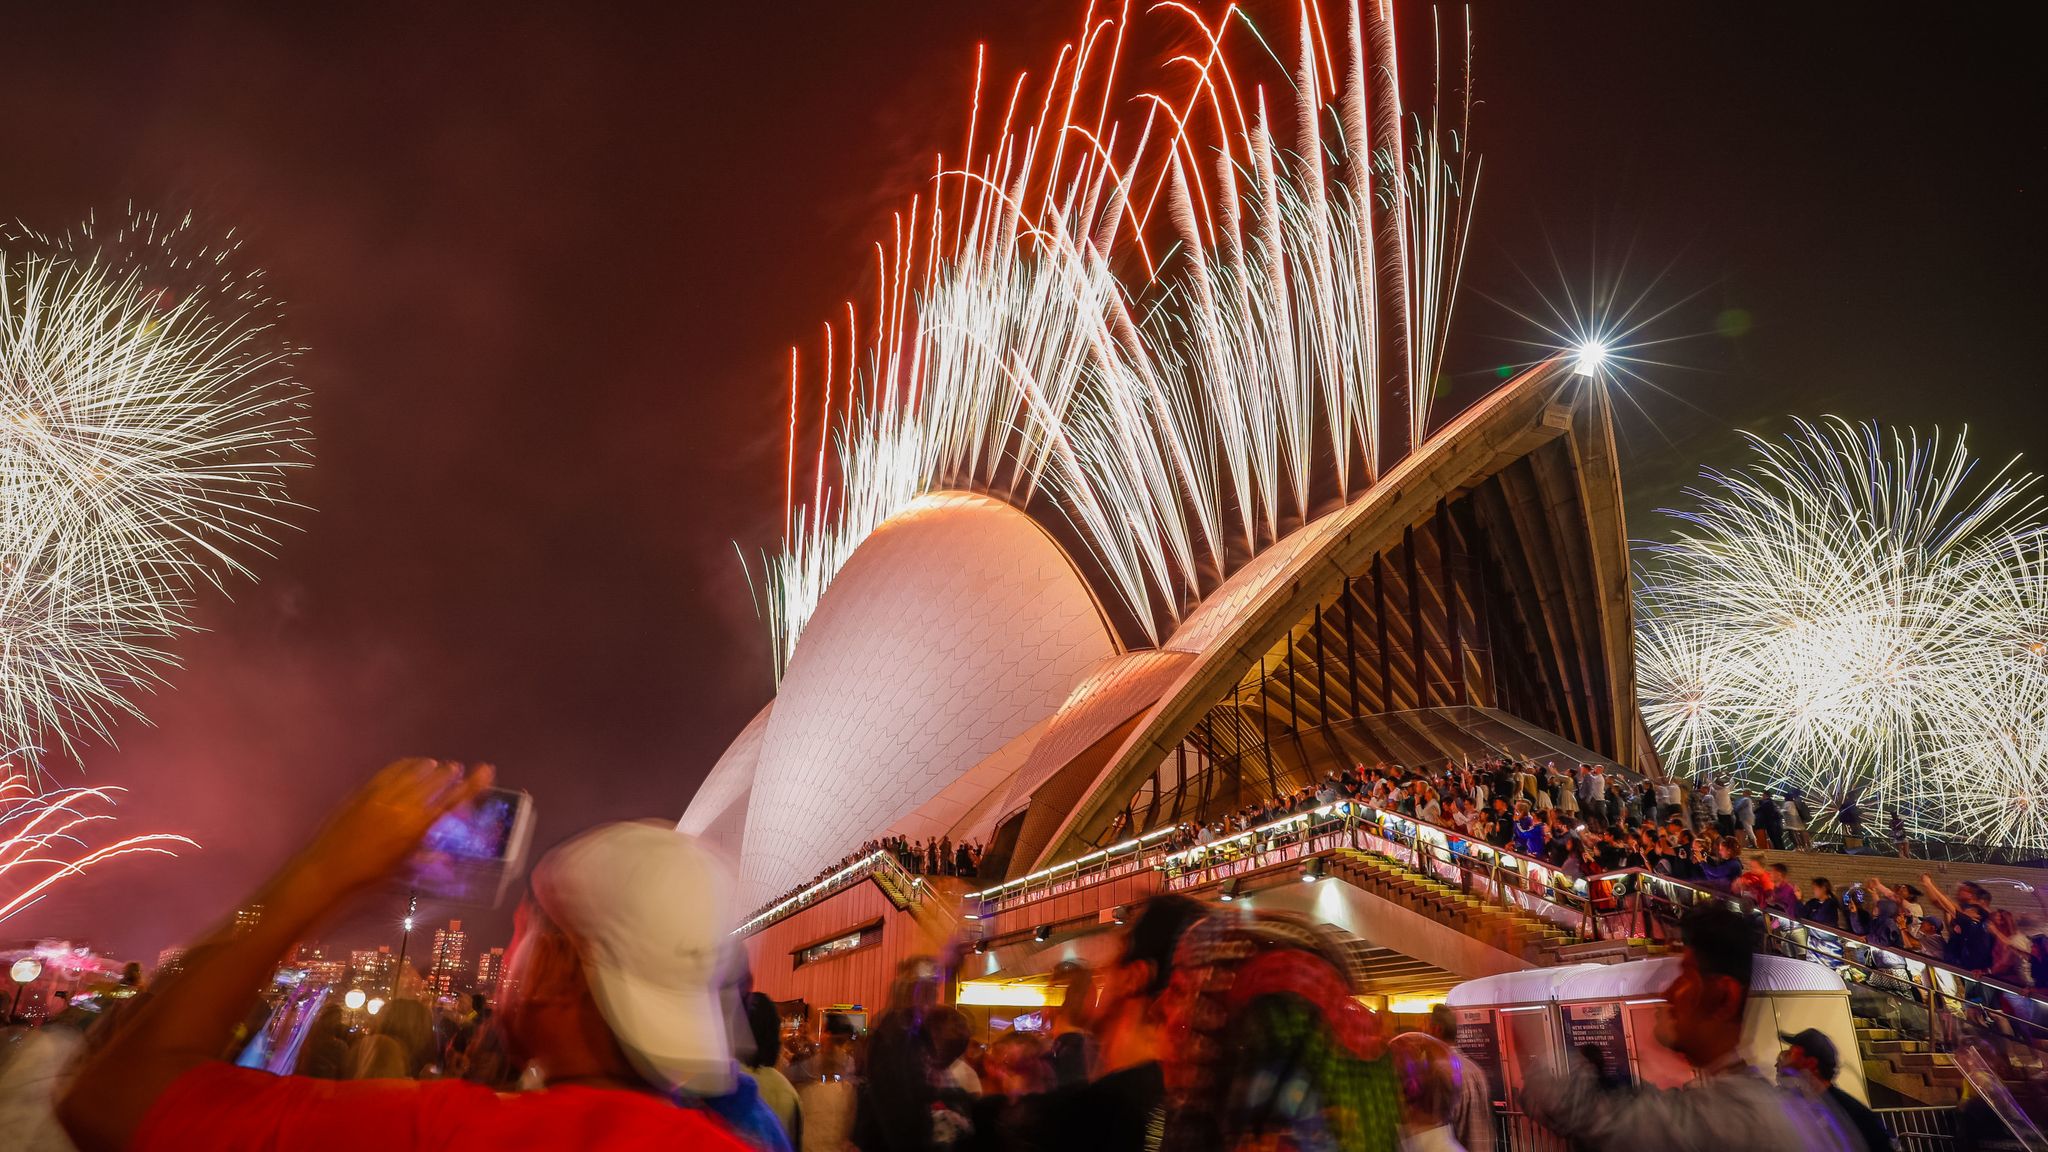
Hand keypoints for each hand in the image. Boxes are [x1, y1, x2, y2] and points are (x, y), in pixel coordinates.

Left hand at [282, 759, 493, 903]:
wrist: (326, 871)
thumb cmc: (368, 878)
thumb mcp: (402, 869)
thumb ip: (425, 859)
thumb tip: (443, 860)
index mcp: (417, 826)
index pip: (453, 799)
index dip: (473, 784)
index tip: (486, 770)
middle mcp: (404, 805)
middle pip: (435, 779)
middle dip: (450, 773)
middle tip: (457, 770)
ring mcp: (383, 794)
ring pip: (414, 771)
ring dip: (429, 767)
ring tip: (436, 765)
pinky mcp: (365, 790)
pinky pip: (391, 770)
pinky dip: (405, 765)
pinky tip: (410, 765)